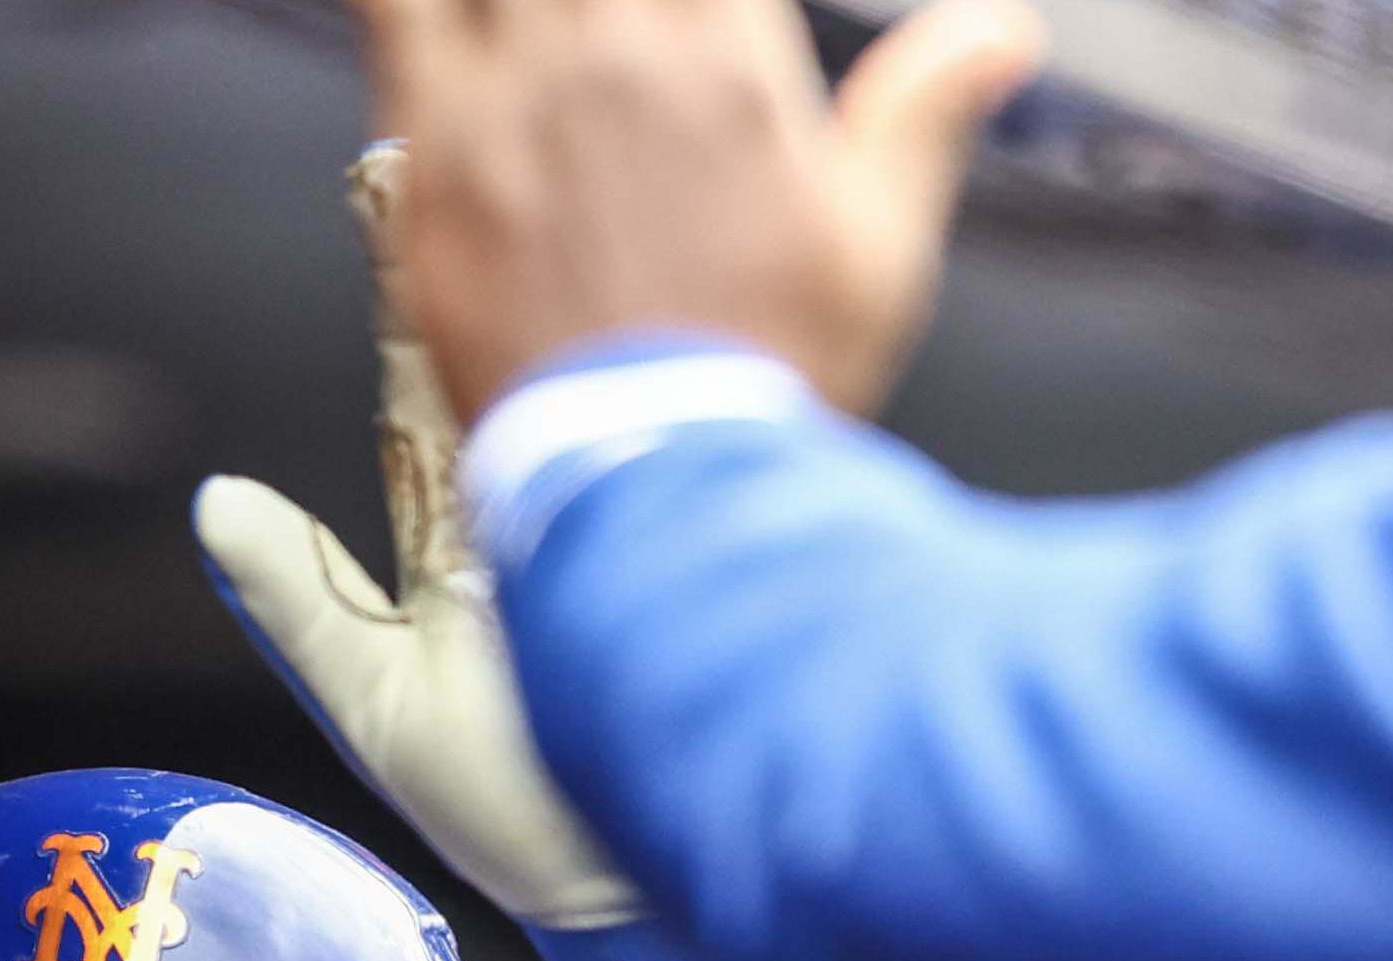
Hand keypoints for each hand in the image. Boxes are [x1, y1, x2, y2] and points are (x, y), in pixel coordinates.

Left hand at [196, 144, 647, 934]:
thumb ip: (299, 600)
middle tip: (423, 132)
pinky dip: (615, 362)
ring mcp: (606, 530)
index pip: (424, 388)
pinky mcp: (664, 550)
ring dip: (526, 275)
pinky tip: (593, 281)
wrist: (648, 893)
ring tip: (476, 172)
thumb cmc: (524, 821)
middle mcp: (538, 518)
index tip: (384, 179)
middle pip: (493, 352)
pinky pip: (636, 438)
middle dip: (462, 242)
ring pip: (558, 377)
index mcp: (466, 543)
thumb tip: (217, 500)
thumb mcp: (376, 707)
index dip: (405, 287)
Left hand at [354, 0, 1041, 417]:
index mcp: (730, 55)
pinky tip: (400, 8)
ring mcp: (518, 91)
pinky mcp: (433, 145)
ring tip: (525, 20)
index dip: (704, 0)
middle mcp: (618, 49)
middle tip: (605, 29)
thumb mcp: (880, 247)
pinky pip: (393, 8)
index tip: (694, 21)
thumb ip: (925, 112)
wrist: (655, 481)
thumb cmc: (763, 377)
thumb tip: (999, 31)